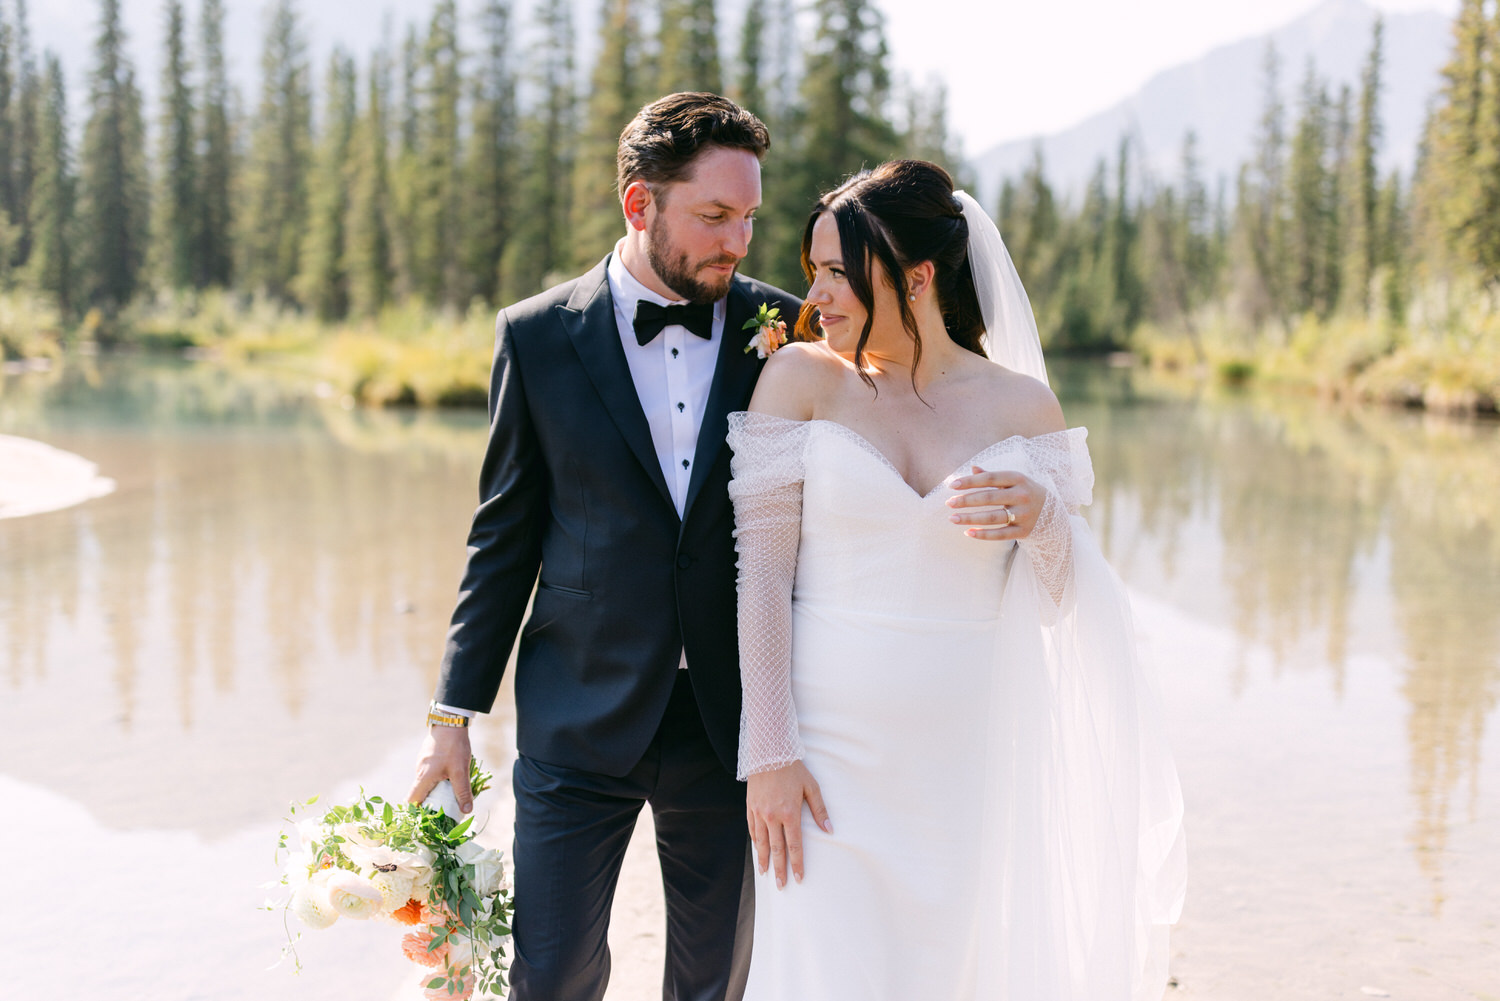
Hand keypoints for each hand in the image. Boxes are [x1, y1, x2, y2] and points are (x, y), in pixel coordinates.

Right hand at [407, 725, 473, 813]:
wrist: (450, 722)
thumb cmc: (454, 746)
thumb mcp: (461, 770)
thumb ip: (462, 791)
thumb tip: (465, 811)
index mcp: (423, 778)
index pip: (412, 801)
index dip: (416, 813)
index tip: (425, 821)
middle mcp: (419, 772)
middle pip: (419, 794)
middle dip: (429, 805)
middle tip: (442, 813)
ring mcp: (422, 764)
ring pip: (425, 784)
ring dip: (435, 792)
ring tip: (449, 798)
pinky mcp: (427, 758)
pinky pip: (430, 775)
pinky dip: (437, 782)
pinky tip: (450, 781)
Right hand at [746, 761, 831, 888]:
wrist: (769, 751)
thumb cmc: (793, 769)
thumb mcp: (811, 787)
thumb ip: (819, 810)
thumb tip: (829, 830)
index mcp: (790, 813)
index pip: (794, 845)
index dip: (797, 863)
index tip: (799, 878)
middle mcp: (772, 816)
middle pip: (776, 849)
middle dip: (780, 869)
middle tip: (781, 886)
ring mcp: (759, 812)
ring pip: (761, 842)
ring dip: (764, 859)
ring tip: (765, 873)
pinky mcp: (750, 806)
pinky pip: (752, 829)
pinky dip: (755, 841)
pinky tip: (757, 850)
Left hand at [945, 466, 1043, 540]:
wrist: (1053, 514)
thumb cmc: (1025, 492)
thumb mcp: (1014, 481)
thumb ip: (993, 476)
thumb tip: (973, 468)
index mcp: (1018, 479)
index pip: (990, 478)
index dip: (970, 481)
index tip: (952, 485)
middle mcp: (1022, 495)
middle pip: (989, 498)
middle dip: (967, 500)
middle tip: (949, 503)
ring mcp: (1024, 514)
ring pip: (993, 517)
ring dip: (970, 518)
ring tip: (953, 518)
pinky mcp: (1024, 531)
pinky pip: (1001, 534)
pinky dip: (984, 534)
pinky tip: (968, 532)